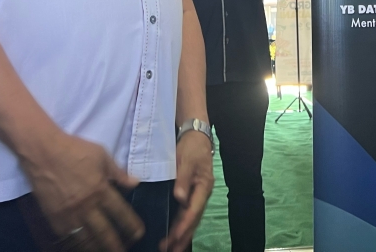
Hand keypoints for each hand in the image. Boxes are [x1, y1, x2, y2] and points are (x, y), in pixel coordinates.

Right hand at [22, 131, 144, 251]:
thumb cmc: (74, 150)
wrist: (42, 152)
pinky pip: (68, 238)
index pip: (121, 213)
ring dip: (97, 248)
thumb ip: (118, 172)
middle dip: (115, 246)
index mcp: (101, 190)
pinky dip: (77, 244)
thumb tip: (135, 183)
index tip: (139, 234)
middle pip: (104, 233)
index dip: (131, 225)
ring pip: (86, 240)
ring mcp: (69, 215)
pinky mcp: (54, 218)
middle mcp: (86, 206)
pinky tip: (83, 246)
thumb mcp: (101, 155)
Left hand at [161, 130, 213, 251]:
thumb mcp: (186, 160)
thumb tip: (179, 199)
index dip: (184, 225)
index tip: (174, 237)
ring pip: (190, 219)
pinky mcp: (190, 193)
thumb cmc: (192, 147)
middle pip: (193, 220)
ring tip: (171, 249)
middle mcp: (202, 194)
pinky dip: (180, 225)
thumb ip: (183, 179)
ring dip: (182, 235)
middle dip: (183, 237)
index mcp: (204, 187)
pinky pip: (186, 213)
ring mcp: (197, 195)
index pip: (193, 210)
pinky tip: (174, 234)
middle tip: (171, 251)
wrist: (194, 136)